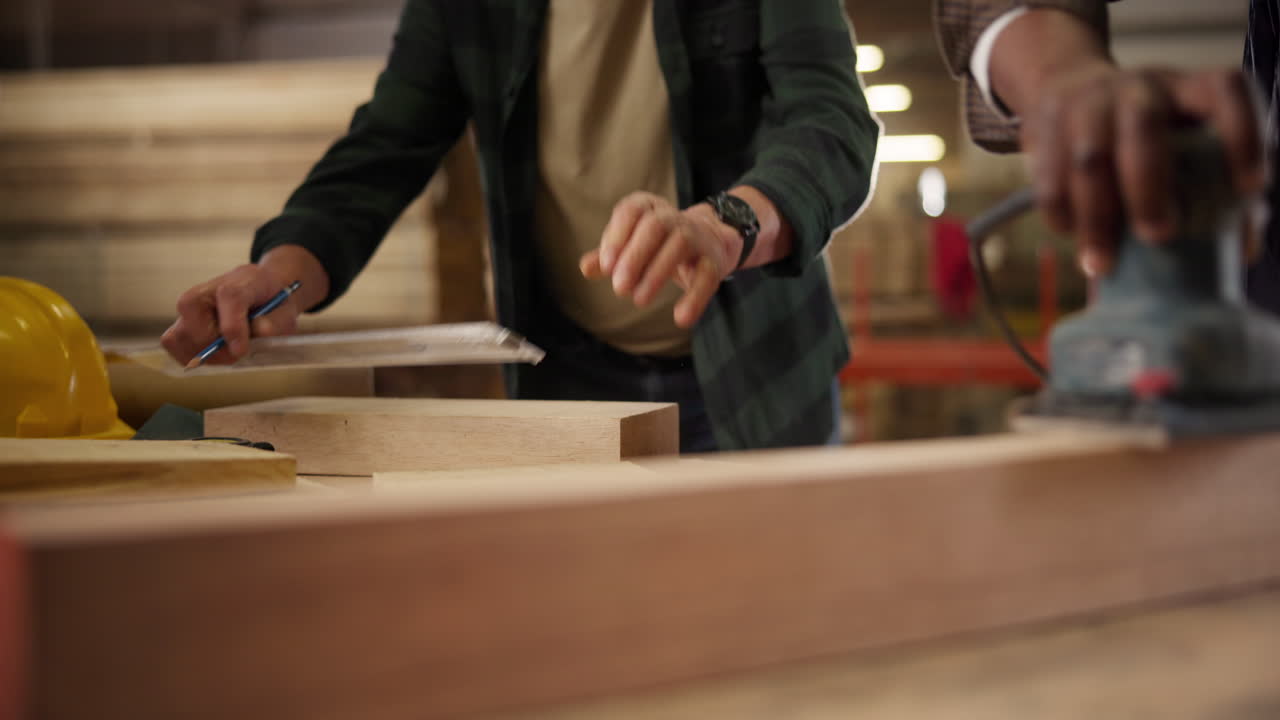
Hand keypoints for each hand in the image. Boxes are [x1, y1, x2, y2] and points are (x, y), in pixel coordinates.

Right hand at [161, 246, 325, 364]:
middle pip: (194, 322)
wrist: (264, 289)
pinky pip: (173, 342)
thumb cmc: (274, 302)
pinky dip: (191, 354)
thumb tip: (258, 332)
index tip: (241, 351)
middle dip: (215, 348)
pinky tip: (214, 353)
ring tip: (226, 353)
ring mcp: (190, 304)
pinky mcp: (182, 319)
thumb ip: (275, 322)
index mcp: (241, 280)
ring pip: (178, 336)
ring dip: (201, 353)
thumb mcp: (286, 312)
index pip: (230, 298)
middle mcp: (208, 290)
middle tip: (238, 353)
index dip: (233, 327)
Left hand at [580, 192, 740, 327]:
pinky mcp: (713, 260)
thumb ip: (607, 256)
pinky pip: (706, 276)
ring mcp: (696, 236)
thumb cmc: (656, 243)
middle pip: (655, 226)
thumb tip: (585, 268)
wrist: (707, 240)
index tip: (606, 267)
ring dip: (657, 273)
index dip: (617, 236)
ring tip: (639, 300)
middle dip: (635, 256)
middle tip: (619, 288)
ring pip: (679, 245)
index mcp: (647, 208)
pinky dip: (694, 298)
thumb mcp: (630, 245)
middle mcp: (673, 217)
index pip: (631, 211)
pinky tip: (681, 319)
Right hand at [1019, 63, 1265, 274]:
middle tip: (1158, 236)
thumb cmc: (1141, 132)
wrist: (1065, 86)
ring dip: (1096, 218)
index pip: (1225, 90)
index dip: (1243, 135)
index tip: (1251, 188)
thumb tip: (1241, 247)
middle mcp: (1139, 88)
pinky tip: (1069, 234)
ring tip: (1101, 264)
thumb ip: (1215, 186)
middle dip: (1150, 186)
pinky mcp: (1044, 125)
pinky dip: (1060, 212)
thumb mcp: (1181, 138)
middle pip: (1143, 126)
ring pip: (1089, 159)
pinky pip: (1048, 175)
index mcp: (1187, 89)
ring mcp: (1086, 103)